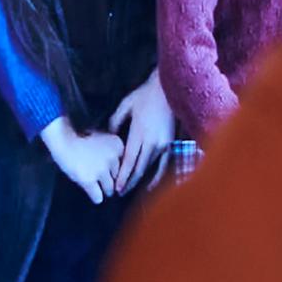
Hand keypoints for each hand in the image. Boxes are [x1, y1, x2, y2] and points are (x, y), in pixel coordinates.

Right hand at [41, 117, 125, 203]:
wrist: (62, 139)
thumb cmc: (78, 136)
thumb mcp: (101, 137)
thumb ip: (111, 150)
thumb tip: (116, 167)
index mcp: (118, 145)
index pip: (124, 165)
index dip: (115, 169)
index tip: (110, 172)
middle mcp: (113, 158)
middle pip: (118, 178)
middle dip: (110, 179)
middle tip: (101, 180)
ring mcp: (102, 170)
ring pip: (110, 189)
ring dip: (104, 190)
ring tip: (98, 189)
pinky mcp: (89, 180)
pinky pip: (98, 196)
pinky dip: (96, 197)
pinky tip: (93, 195)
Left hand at [115, 72, 173, 188]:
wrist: (168, 89)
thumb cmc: (145, 95)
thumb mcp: (125, 106)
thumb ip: (115, 122)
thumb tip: (110, 136)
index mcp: (139, 132)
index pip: (129, 160)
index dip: (122, 176)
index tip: (116, 187)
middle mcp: (152, 142)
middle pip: (139, 168)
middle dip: (128, 182)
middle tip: (118, 193)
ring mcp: (163, 144)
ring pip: (149, 168)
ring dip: (139, 180)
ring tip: (129, 189)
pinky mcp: (170, 143)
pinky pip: (163, 164)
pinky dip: (156, 176)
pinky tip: (150, 185)